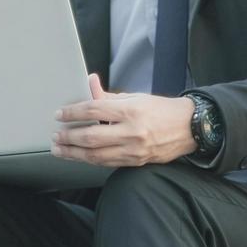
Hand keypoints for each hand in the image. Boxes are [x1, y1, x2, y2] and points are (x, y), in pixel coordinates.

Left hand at [51, 75, 198, 167]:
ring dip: (73, 153)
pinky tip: (78, 156)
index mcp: (131, 110)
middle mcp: (131, 131)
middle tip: (55, 136)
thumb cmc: (163, 110)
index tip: (59, 114)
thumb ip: (110, 96)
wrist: (190, 128)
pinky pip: (106, 162)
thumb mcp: (136, 97)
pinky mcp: (135, 161)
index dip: (73, 113)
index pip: (94, 110)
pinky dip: (89, 159)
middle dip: (69, 137)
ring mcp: (133, 149)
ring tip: (59, 149)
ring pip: (95, 155)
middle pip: (90, 136)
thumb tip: (90, 84)